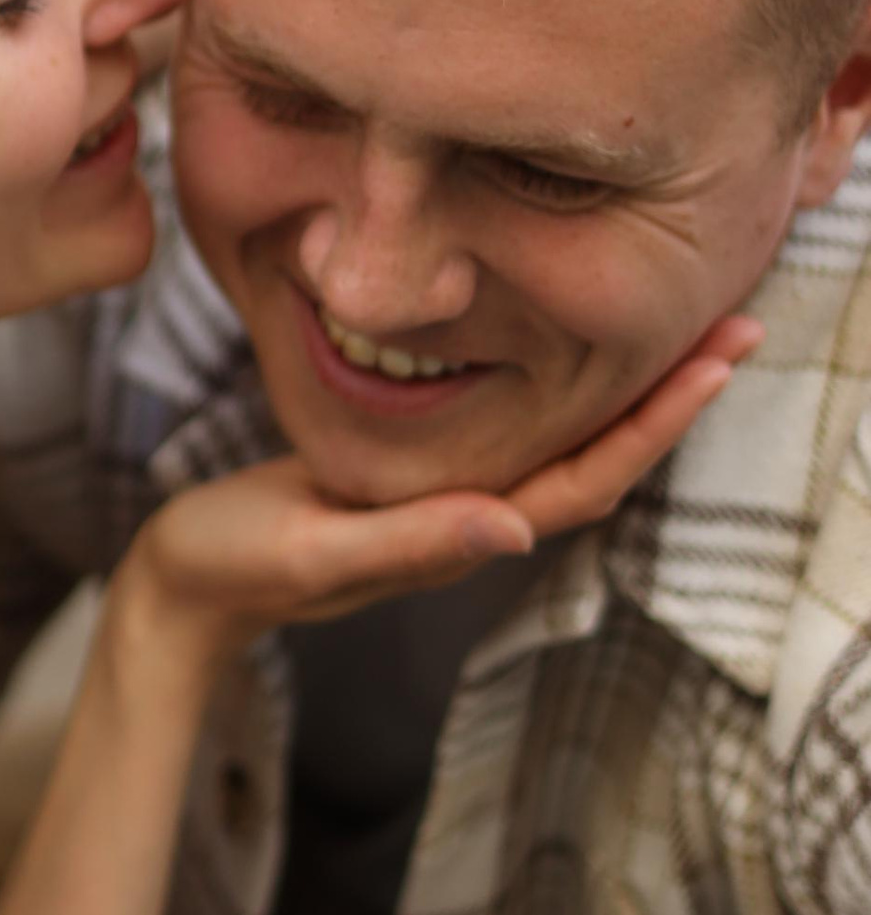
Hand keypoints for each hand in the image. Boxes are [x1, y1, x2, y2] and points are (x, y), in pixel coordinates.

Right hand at [117, 314, 762, 658]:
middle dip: (668, 398)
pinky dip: (559, 390)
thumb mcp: (312, 549)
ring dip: (626, 393)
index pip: (586, 480)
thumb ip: (411, 541)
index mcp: (457, 533)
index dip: (657, 424)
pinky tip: (565, 351)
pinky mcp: (412, 477)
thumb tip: (517, 527)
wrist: (178, 592)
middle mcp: (468, 518)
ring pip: (561, 444)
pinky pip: (510, 431)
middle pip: (597, 459)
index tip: (718, 360)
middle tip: (736, 323)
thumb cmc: (232, 568)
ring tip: (678, 329)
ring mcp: (443, 500)